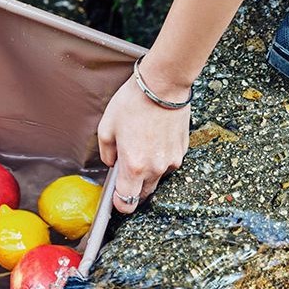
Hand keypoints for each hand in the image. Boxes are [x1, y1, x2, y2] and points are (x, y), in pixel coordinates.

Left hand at [97, 73, 190, 214]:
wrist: (163, 85)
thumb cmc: (134, 102)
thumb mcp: (107, 126)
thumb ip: (107, 152)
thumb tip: (112, 163)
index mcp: (134, 166)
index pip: (126, 202)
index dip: (119, 202)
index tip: (115, 195)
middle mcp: (155, 168)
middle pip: (143, 194)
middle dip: (133, 187)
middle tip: (126, 166)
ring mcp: (171, 161)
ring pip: (157, 178)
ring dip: (148, 171)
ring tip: (141, 144)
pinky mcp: (182, 151)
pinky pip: (168, 163)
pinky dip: (160, 158)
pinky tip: (154, 138)